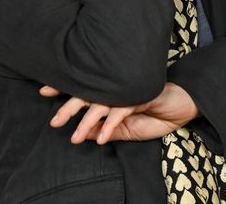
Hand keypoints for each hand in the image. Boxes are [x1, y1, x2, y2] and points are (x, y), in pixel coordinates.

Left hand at [40, 82, 198, 143]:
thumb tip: (83, 134)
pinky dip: (110, 125)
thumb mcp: (127, 129)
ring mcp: (126, 91)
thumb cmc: (154, 113)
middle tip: (53, 122)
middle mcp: (114, 89)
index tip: (42, 91)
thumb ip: (105, 130)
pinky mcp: (139, 97)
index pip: (82, 89)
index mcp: (109, 92)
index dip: (62, 88)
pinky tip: (102, 138)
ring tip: (75, 138)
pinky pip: (120, 112)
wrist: (183, 106)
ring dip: (86, 122)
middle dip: (67, 108)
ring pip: (99, 104)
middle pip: (85, 95)